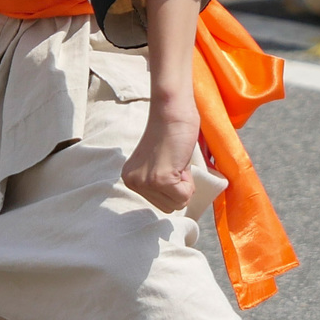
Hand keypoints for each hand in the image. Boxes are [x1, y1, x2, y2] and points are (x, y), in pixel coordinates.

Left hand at [121, 88, 201, 212]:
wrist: (173, 111)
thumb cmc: (172, 133)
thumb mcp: (159, 164)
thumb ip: (160, 184)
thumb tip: (176, 203)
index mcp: (130, 178)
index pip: (160, 203)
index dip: (173, 186)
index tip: (170, 163)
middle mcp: (132, 182)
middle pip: (168, 207)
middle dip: (179, 187)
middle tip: (175, 162)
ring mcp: (145, 182)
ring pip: (177, 203)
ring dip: (184, 184)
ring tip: (176, 161)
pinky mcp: (160, 179)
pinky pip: (184, 196)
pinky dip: (189, 181)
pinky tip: (179, 161)